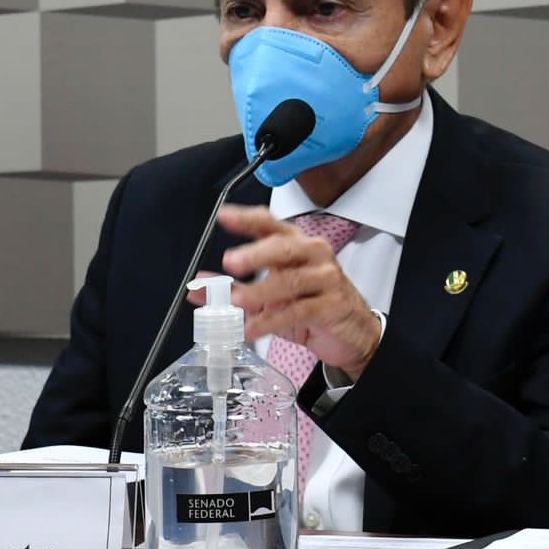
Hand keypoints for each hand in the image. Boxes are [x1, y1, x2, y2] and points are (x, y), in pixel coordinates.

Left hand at [207, 204, 381, 379]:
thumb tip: (197, 287)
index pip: (270, 223)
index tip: (224, 216)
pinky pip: (299, 310)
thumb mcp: (269, 295)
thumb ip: (234, 287)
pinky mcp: (332, 304)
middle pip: (283, 247)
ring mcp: (326, 278)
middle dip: (254, 254)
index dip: (247, 219)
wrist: (352, 332)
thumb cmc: (311, 305)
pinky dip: (272, 320)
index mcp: (296, 243)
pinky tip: (254, 328)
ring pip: (290, 281)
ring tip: (237, 301)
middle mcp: (313, 254)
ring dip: (260, 292)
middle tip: (230, 262)